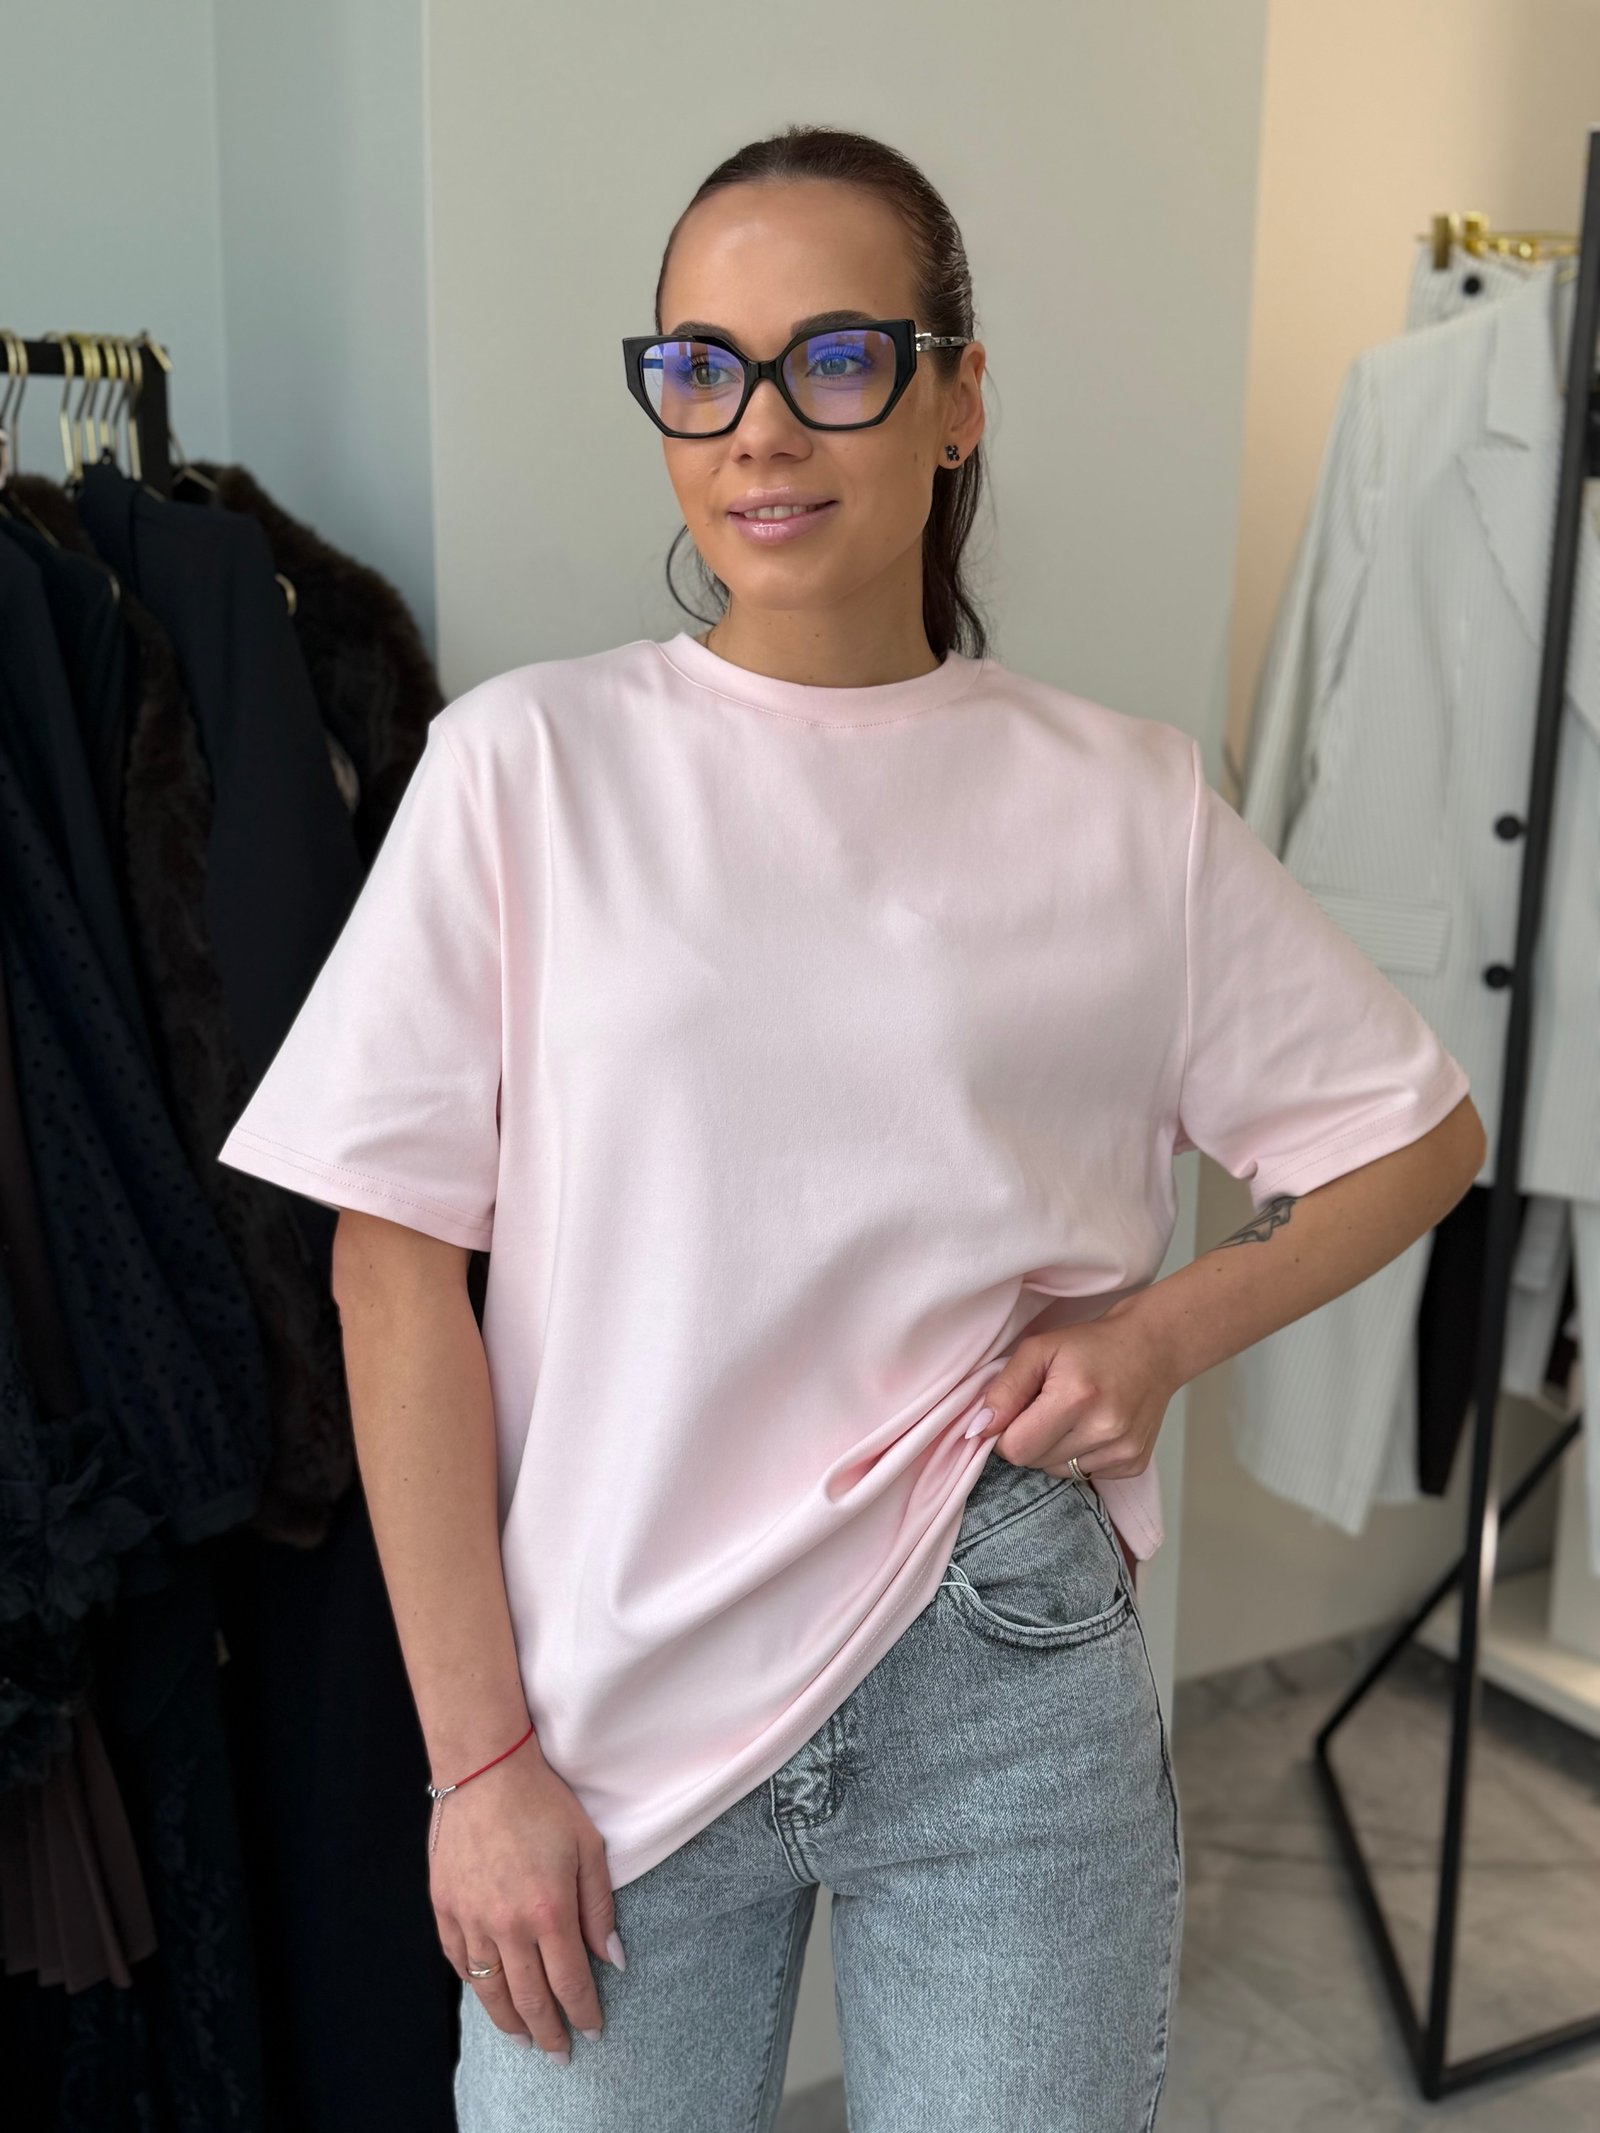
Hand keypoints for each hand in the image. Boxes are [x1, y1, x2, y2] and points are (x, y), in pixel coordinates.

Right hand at [430, 1738, 621, 2061]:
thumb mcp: (588, 1847)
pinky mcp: (444, 1907)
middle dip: (548, 2032)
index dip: (582, 2012)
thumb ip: (599, 1908)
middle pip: (529, 1998)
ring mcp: (470, 1918)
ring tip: (525, 2038)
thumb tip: (612, 1958)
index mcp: (549, 1910)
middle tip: (559, 2052)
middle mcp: (507, 1924)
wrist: (484, 1770)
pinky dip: (476, 1985)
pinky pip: (459, 1961)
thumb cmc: (543, 1802)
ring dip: (510, 2021)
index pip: (569, 1981)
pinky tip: (489, 1994)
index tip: (592, 2031)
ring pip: (490, 1990)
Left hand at [968, 1300, 1177, 1483]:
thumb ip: (1004, 1389)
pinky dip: (1078, 1455)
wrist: (1153, 1348)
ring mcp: (1123, 1451)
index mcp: (1076, 1398)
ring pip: (1057, 1472)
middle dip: (1029, 1438)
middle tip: (1046, 1408)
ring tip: (1071, 1415)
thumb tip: (978, 1430)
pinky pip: (1084, 1475)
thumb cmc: (1091, 1345)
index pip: (1017, 1448)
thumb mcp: (1039, 1350)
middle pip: (1034, 1463)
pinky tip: (1092, 1426)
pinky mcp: (1133, 1464)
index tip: (1016, 1412)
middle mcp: (1104, 1430)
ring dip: (1053, 1449)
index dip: (1005, 1433)